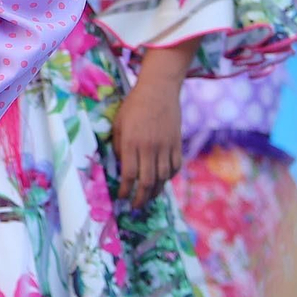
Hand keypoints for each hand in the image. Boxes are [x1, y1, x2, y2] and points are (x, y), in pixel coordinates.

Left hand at [111, 70, 184, 207]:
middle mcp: (150, 147)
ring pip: (163, 178)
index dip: (126, 190)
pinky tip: (162, 181)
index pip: (129, 174)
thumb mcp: (118, 123)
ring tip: (148, 198)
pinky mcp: (177, 144)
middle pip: (147, 181)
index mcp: (132, 142)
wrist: (159, 90)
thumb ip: (119, 146)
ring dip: (155, 191)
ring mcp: (166, 147)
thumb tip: (122, 166)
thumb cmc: (134, 105)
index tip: (122, 197)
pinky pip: (174, 167)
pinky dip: (168, 178)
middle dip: (141, 197)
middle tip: (136, 206)